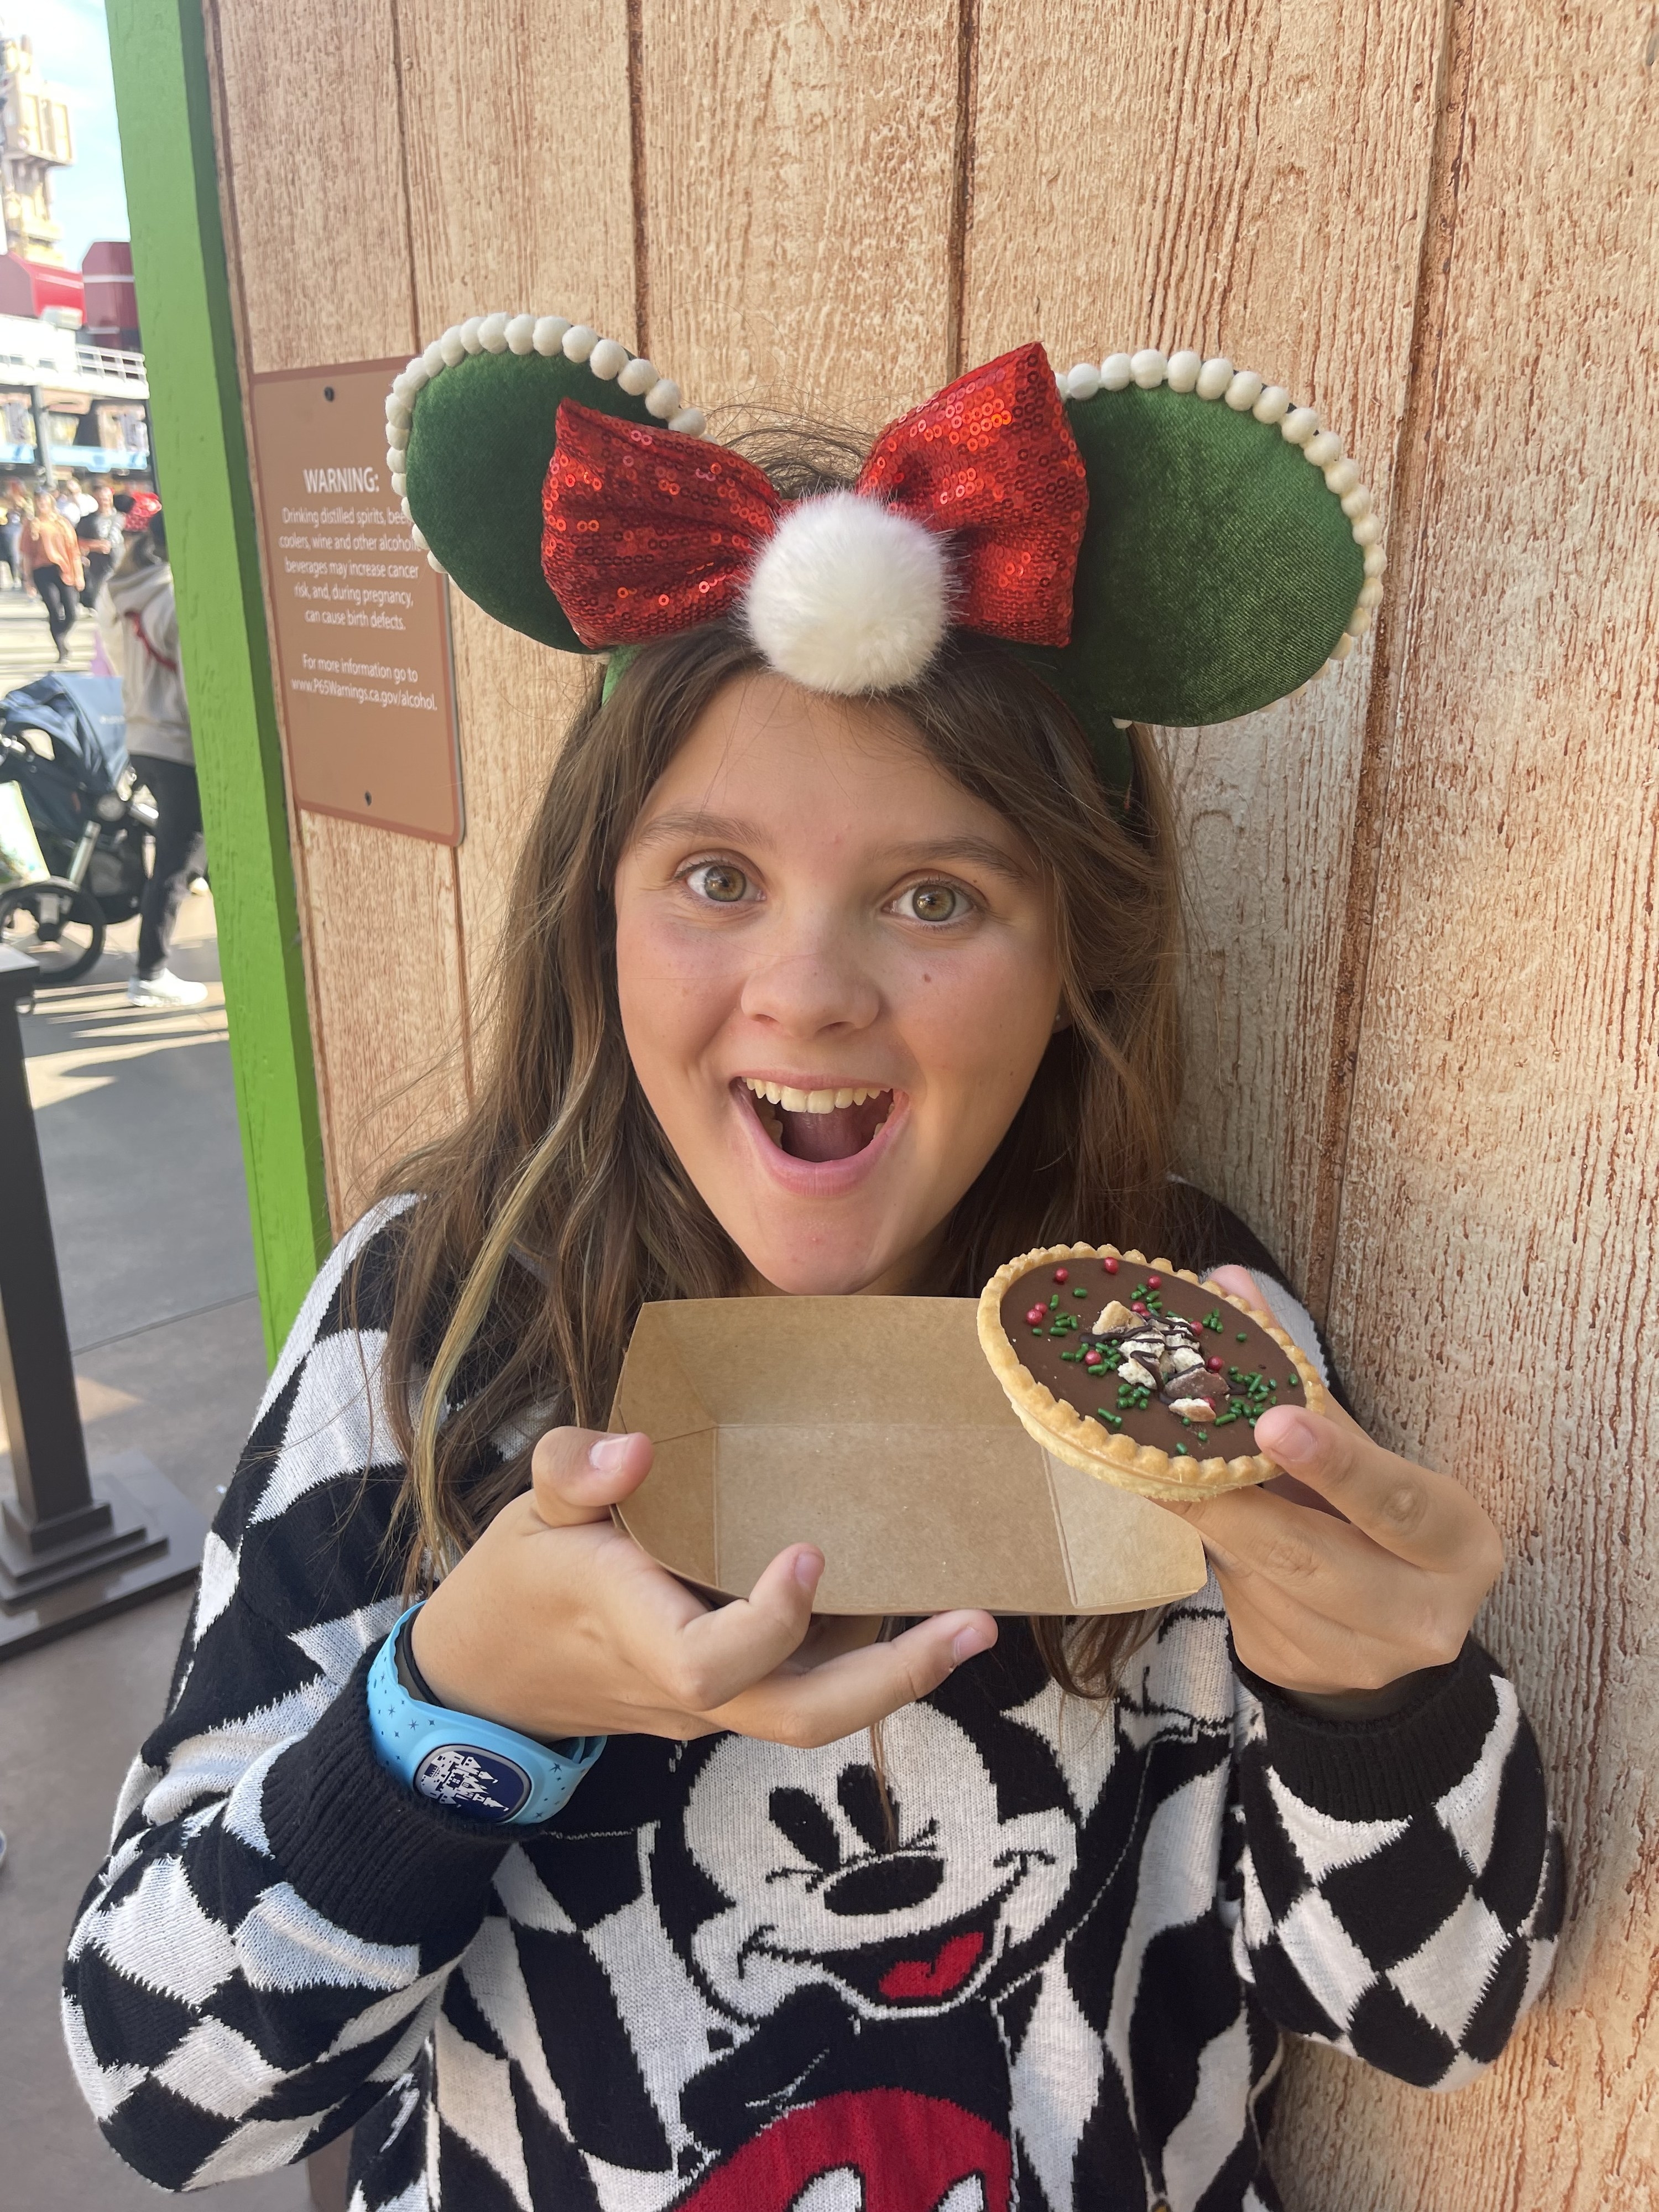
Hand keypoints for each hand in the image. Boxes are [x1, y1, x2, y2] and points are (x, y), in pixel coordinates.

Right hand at [411, 1425, 997, 1747]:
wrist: (486, 1683)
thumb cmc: (515, 1584)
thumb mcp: (527, 1512)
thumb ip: (574, 1471)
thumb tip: (636, 1447)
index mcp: (631, 1632)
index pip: (710, 1661)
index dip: (771, 1621)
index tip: (810, 1550)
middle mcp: (683, 1687)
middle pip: (798, 1717)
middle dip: (894, 1679)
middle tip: (975, 1624)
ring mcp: (709, 1707)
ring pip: (810, 1711)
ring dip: (892, 1670)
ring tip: (967, 1614)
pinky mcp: (723, 1702)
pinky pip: (796, 1689)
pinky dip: (852, 1655)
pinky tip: (901, 1607)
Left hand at [1156, 1268, 1503, 1699]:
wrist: (1390, 1632)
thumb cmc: (1379, 1519)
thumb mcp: (1366, 1452)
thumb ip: (1300, 1380)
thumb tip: (1227, 1282)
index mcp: (1458, 1544)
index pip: (1395, 1500)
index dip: (1334, 1463)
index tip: (1273, 1421)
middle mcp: (1424, 1614)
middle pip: (1309, 1554)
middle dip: (1231, 1502)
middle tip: (1162, 1454)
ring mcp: (1361, 1658)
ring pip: (1261, 1581)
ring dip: (1212, 1529)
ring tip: (1172, 1476)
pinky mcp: (1298, 1674)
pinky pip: (1238, 1608)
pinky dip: (1215, 1562)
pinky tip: (1212, 1534)